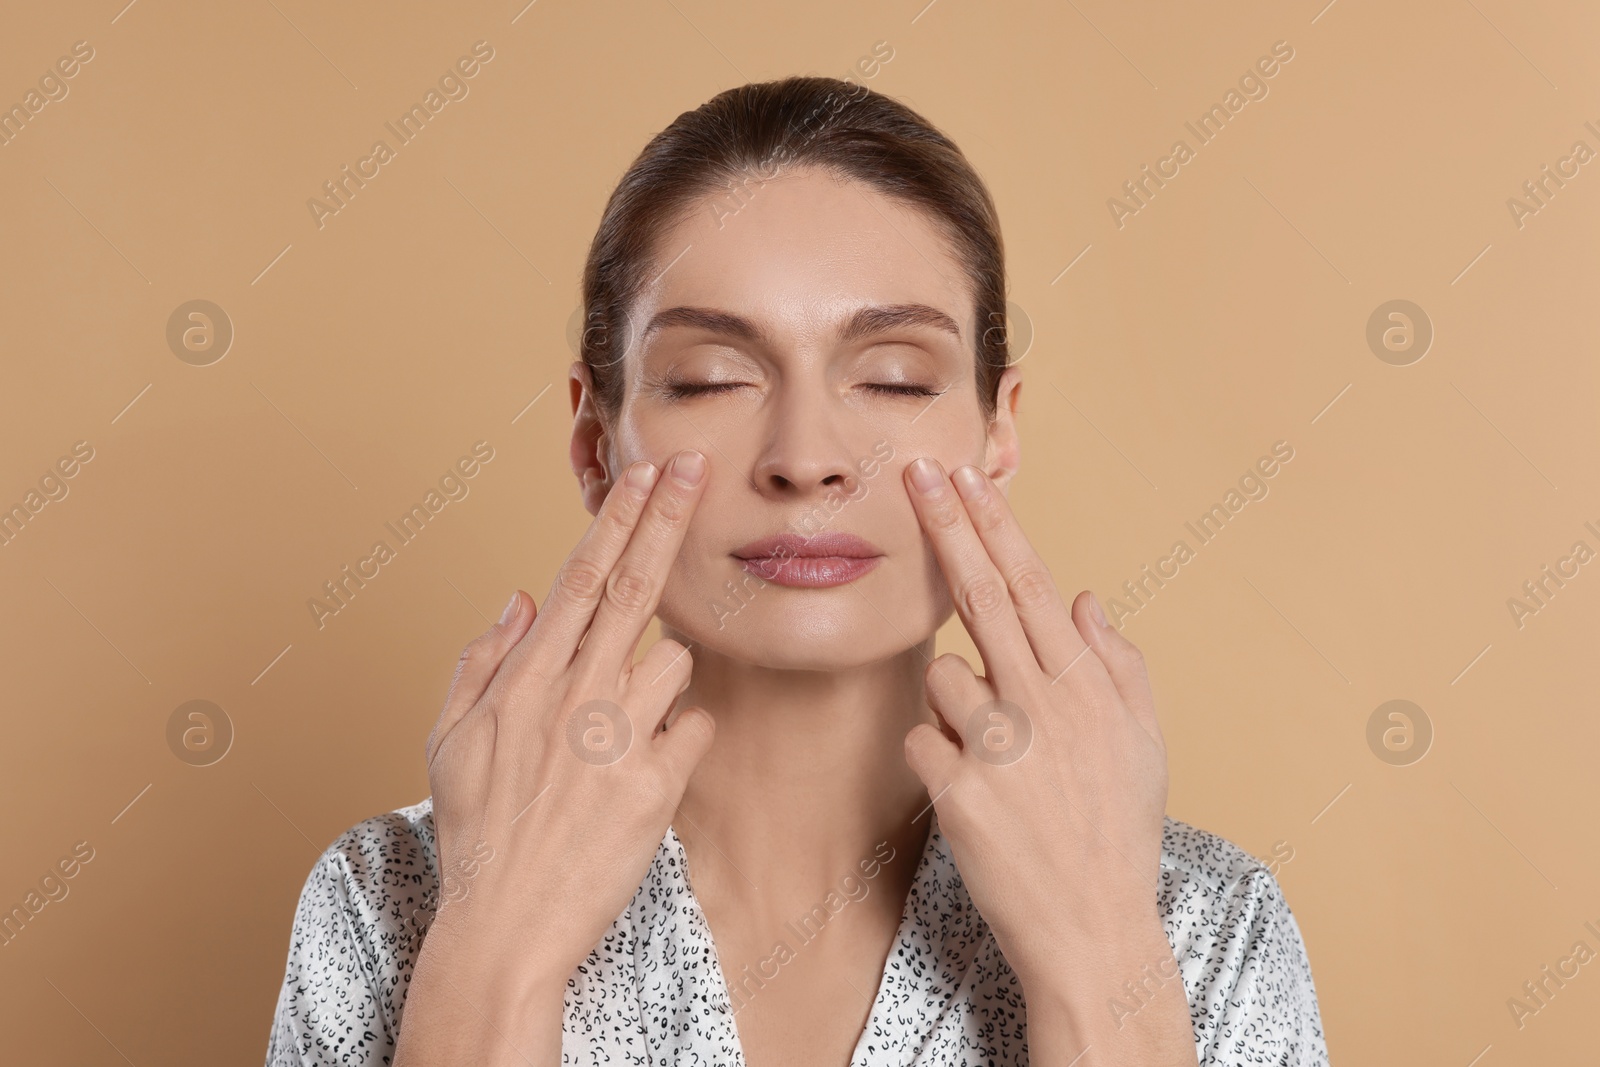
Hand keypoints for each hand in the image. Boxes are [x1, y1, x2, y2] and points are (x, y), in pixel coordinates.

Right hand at [394, 450, 717, 1066]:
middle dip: (666, 519)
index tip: (645, 472)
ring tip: (618, 731)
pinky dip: (678, 738)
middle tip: (694, 468)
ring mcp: (617, 741)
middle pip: (633, 588)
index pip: (578, 578)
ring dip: (661, 678)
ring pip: (675, 661)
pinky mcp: (654, 787)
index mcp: (524, 681)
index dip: (616, 519)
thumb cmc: (476, 832)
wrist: (503, 928)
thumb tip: (520, 595)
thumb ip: (483, 660)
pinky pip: (694, 729)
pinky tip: (643, 771)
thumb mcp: (449, 740)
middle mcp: (573, 699)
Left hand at [900, 458, 1196, 1063]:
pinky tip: (975, 796)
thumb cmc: (1116, 833)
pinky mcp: (958, 791)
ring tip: (997, 760)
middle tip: (915, 473)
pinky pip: (922, 741)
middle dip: (946, 526)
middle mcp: (1043, 703)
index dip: (994, 526)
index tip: (965, 477)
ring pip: (942, 676)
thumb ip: (1117, 664)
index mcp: (1086, 687)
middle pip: (982, 595)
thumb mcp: (1143, 744)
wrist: (1093, 930)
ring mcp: (999, 746)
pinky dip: (938, 758)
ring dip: (955, 704)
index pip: (1032, 584)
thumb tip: (1084, 598)